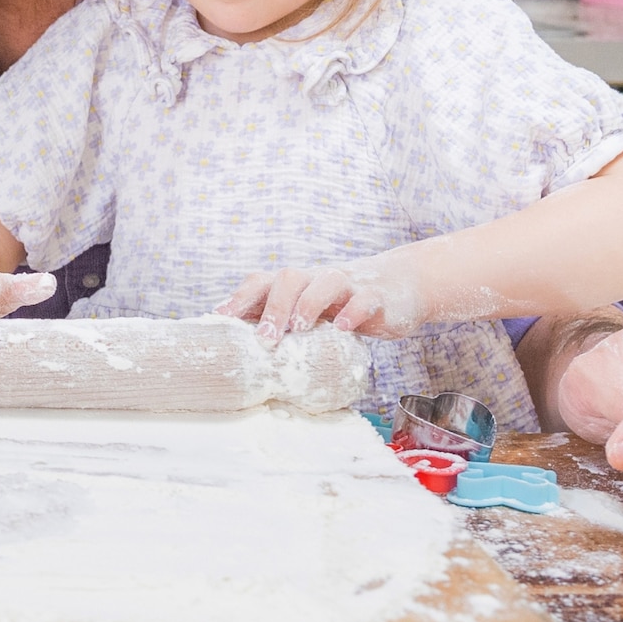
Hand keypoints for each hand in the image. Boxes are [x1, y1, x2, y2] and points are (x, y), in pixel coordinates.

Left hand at [215, 265, 425, 338]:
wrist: (400, 284)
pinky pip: (365, 299)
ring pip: (326, 281)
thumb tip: (241, 343)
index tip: (221, 319)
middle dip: (273, 306)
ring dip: (309, 304)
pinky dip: (353, 311)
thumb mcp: (312, 310)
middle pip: (290, 278)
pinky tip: (343, 328)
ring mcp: (349, 284)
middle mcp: (318, 278)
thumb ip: (284, 321)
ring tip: (300, 329)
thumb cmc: (344, 303)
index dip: (241, 298)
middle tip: (265, 338)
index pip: (263, 281)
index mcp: (298, 283)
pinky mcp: (377, 296)